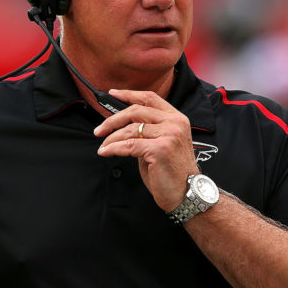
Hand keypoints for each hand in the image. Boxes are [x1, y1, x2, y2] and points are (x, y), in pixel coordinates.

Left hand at [93, 89, 198, 210]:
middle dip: (113, 120)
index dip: (129, 94)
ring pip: (130, 129)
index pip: (150, 98)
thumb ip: (148, 131)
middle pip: (136, 111)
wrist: (187, 193)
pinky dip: (113, 148)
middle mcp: (175, 123)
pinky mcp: (160, 149)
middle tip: (100, 129)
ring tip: (104, 145)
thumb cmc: (172, 172)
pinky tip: (106, 152)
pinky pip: (129, 145)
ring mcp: (169, 135)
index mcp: (177, 118)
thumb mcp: (163, 144)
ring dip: (111, 138)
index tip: (113, 94)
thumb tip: (122, 126)